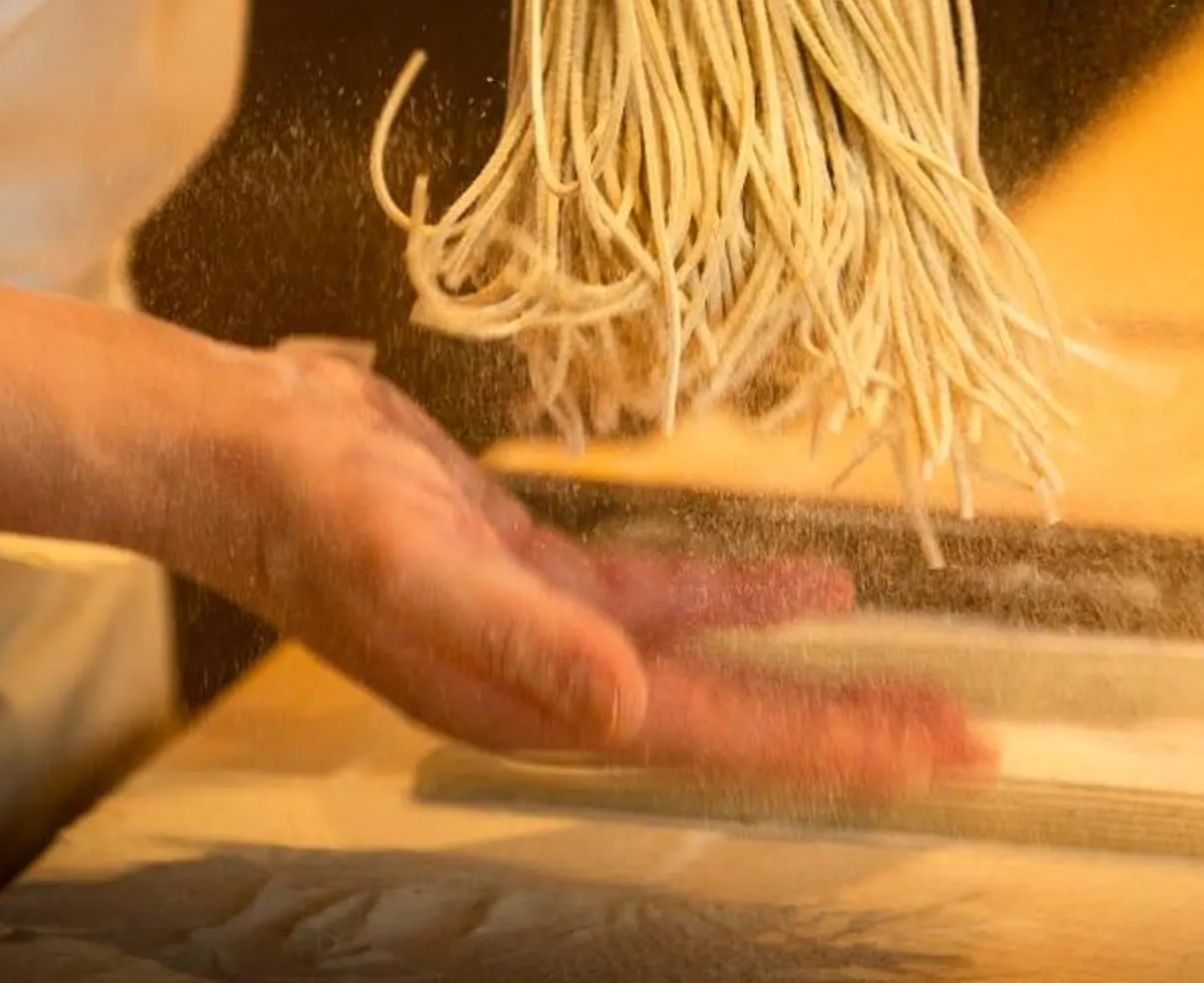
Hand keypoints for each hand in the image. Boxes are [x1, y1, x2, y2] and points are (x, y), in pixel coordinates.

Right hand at [228, 338, 985, 790]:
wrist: (236, 448)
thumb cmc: (312, 513)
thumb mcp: (422, 569)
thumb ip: (527, 639)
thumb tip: (626, 708)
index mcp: (539, 704)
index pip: (720, 738)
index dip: (832, 746)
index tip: (933, 755)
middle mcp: (556, 684)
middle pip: (739, 719)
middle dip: (852, 730)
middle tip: (966, 740)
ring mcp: (551, 629)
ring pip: (718, 664)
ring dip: (812, 672)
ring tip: (912, 685)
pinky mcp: (540, 566)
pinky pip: (671, 597)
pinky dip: (744, 596)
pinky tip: (810, 587)